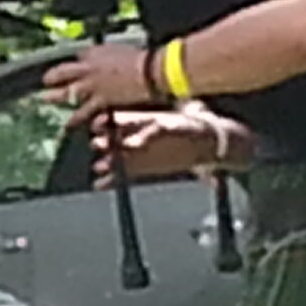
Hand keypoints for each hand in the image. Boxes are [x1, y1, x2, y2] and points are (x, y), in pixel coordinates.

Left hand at [41, 44, 159, 126]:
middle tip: (45, 80)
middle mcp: (89, 68)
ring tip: (45, 98)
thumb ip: (113, 56)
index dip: (77, 62)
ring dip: (54, 96)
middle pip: (62, 71)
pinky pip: (82, 112)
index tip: (74, 66)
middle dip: (52, 76)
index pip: (80, 56)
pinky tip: (67, 125)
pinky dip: (74, 120)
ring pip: (66, 91)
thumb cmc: (144, 59)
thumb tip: (113, 58)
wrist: (150, 71)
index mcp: (97, 52)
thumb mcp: (124, 51)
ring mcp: (91, 85)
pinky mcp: (98, 101)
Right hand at [90, 109, 225, 186]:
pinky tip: (101, 185)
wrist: (207, 146)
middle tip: (98, 145)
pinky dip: (111, 181)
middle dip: (104, 142)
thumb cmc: (190, 129)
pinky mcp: (141, 169)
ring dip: (107, 163)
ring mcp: (137, 154)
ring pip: (116, 158)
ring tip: (101, 167)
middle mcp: (135, 136)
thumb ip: (150, 134)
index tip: (98, 125)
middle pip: (113, 139)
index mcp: (141, 121)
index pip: (117, 120)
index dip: (106, 122)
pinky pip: (122, 175)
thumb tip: (132, 144)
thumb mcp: (172, 126)